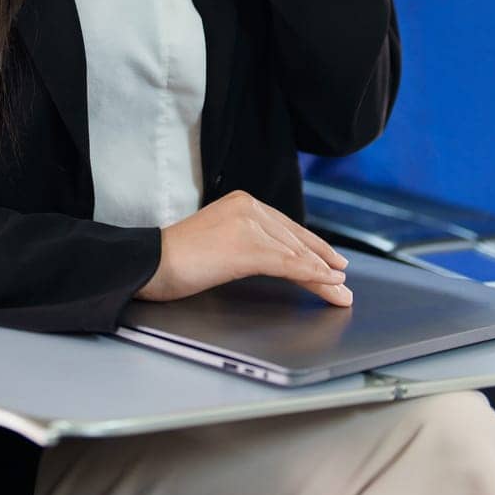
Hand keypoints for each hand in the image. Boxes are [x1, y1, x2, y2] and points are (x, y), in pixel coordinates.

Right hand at [134, 190, 352, 306]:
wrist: (151, 263)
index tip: (331, 262)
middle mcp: (247, 206)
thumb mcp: (218, 243)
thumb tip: (280, 261)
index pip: (286, 227)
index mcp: (241, 202)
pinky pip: (287, 263)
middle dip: (322, 262)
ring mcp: (248, 223)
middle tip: (343, 281)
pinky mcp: (246, 245)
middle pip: (295, 239)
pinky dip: (311, 275)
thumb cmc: (176, 260)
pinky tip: (327, 284)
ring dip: (323, 275)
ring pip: (296, 253)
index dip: (312, 247)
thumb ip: (247, 243)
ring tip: (341, 292)